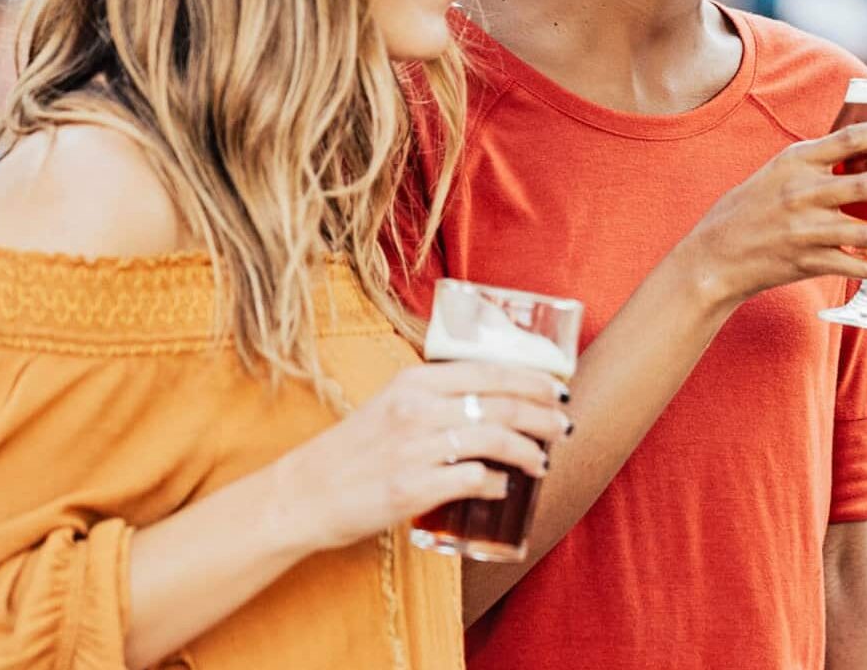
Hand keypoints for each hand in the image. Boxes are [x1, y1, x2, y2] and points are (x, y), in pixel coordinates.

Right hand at [263, 359, 571, 555]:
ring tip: (542, 463)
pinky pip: (471, 481)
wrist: (302, 494)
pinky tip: (504, 489)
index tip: (559, 392)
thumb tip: (495, 401)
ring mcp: (415, 449)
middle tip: (564, 428)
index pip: (491, 371)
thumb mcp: (394, 403)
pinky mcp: (410, 489)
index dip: (534, 381)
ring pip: (494, 441)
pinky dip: (495, 484)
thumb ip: (438, 396)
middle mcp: (417, 408)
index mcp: (415, 380)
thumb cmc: (354, 450)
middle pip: (501, 405)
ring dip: (528, 452)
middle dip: (543, 417)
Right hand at [676, 115, 866, 307]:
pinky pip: (856, 265)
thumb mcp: (776, 172)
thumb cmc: (747, 210)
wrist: (713, 257)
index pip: (852, 138)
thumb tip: (862, 151)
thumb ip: (815, 163)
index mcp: (796, 161)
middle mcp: (803, 192)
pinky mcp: (807, 261)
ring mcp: (805, 229)